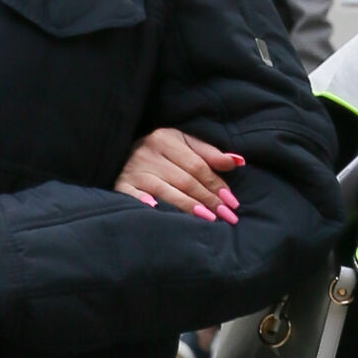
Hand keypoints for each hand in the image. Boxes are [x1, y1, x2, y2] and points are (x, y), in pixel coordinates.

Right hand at [115, 127, 241, 221]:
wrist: (119, 153)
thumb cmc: (159, 152)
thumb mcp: (183, 145)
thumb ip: (209, 154)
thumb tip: (238, 161)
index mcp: (164, 139)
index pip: (197, 166)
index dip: (216, 185)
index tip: (232, 202)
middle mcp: (147, 152)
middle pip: (184, 180)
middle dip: (208, 199)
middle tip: (226, 216)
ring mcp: (133, 169)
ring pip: (166, 191)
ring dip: (188, 206)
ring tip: (209, 219)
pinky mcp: (121, 184)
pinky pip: (136, 197)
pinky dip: (147, 204)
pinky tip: (160, 212)